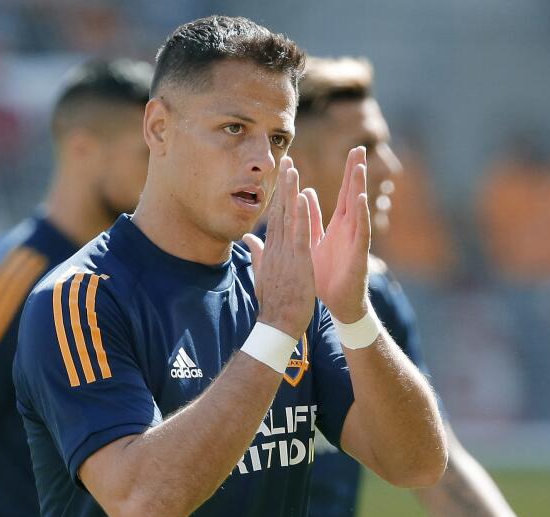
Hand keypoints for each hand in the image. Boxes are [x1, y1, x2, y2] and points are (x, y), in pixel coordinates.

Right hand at [242, 156, 316, 338]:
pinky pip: (299, 234)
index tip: (282, 176)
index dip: (279, 195)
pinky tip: (302, 197)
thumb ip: (257, 254)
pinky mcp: (297, 261)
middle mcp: (276, 248)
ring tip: (292, 168)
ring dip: (290, 192)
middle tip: (287, 160)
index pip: (276, 218)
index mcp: (271, 250)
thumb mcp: (263, 274)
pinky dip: (301, 215)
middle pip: (280, 211)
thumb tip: (248, 238)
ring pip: (288, 217)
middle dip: (283, 185)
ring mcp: (286, 253)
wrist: (277, 324)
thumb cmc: (274, 303)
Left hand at [310, 147, 371, 322]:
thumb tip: (304, 195)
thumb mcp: (311, 244)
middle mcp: (348, 229)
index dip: (346, 173)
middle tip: (358, 148)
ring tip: (360, 166)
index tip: (350, 151)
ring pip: (358, 209)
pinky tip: (359, 199)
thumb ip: (309, 220)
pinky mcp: (359, 254)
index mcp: (337, 226)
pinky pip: (361, 231)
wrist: (336, 306)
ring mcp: (355, 240)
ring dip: (359, 188)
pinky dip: (361, 215)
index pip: (340, 194)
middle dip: (355, 172)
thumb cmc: (326, 277)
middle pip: (352, 195)